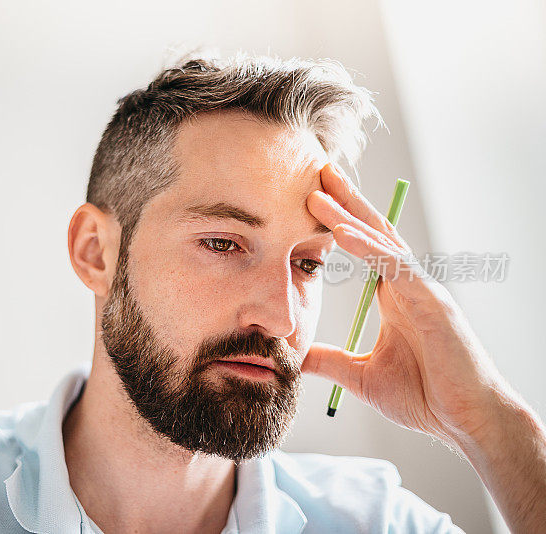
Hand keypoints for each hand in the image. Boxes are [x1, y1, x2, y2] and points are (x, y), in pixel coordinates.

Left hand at [302, 162, 504, 446]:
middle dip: (345, 201)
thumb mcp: (361, 376)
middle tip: (317, 171)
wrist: (466, 422)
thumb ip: (330, 361)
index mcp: (394, 296)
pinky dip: (368, 247)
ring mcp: (422, 290)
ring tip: (318, 191)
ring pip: (382, 242)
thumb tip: (295, 356)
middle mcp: (408, 285)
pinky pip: (395, 267)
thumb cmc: (426, 396)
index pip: (363, 248)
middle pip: (373, 232)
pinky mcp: (432, 302)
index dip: (340, 222)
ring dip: (348, 214)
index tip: (311, 200)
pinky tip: (342, 232)